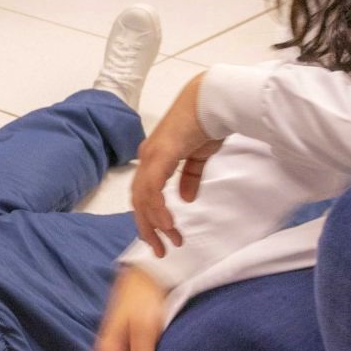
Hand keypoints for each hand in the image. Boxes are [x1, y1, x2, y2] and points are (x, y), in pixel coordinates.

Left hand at [129, 73, 222, 257]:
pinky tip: (167, 223)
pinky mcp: (160, 155)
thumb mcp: (198, 156)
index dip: (151, 217)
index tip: (163, 237)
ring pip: (142, 198)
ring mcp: (151, 157)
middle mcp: (147, 158)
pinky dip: (157, 209)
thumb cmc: (206, 123)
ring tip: (168, 241)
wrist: (211, 101)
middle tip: (161, 249)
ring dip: (154, 223)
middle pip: (139, 201)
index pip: (145, 194)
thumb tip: (187, 198)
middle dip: (148, 228)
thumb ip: (190, 177)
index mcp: (155, 158)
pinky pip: (152, 189)